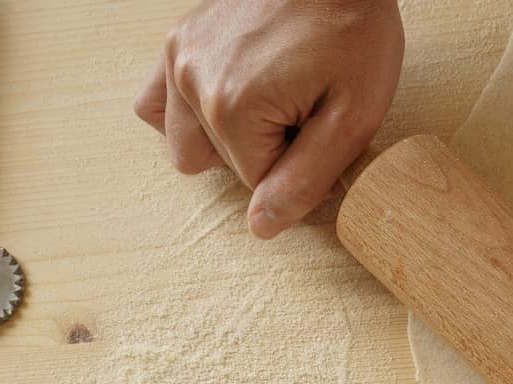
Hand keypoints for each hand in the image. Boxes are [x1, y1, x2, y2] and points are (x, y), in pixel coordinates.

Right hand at [135, 0, 404, 237]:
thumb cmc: (352, 27)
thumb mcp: (352, 116)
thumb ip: (306, 178)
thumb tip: (262, 226)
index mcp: (232, 108)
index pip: (258, 184)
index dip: (300, 170)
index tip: (325, 132)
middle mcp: (191, 83)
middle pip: (222, 164)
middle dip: (265, 152)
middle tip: (303, 112)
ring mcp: (177, 57)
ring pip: (186, 141)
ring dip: (226, 138)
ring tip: (273, 104)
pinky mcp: (178, 39)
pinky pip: (159, 101)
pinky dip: (191, 112)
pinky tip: (232, 99)